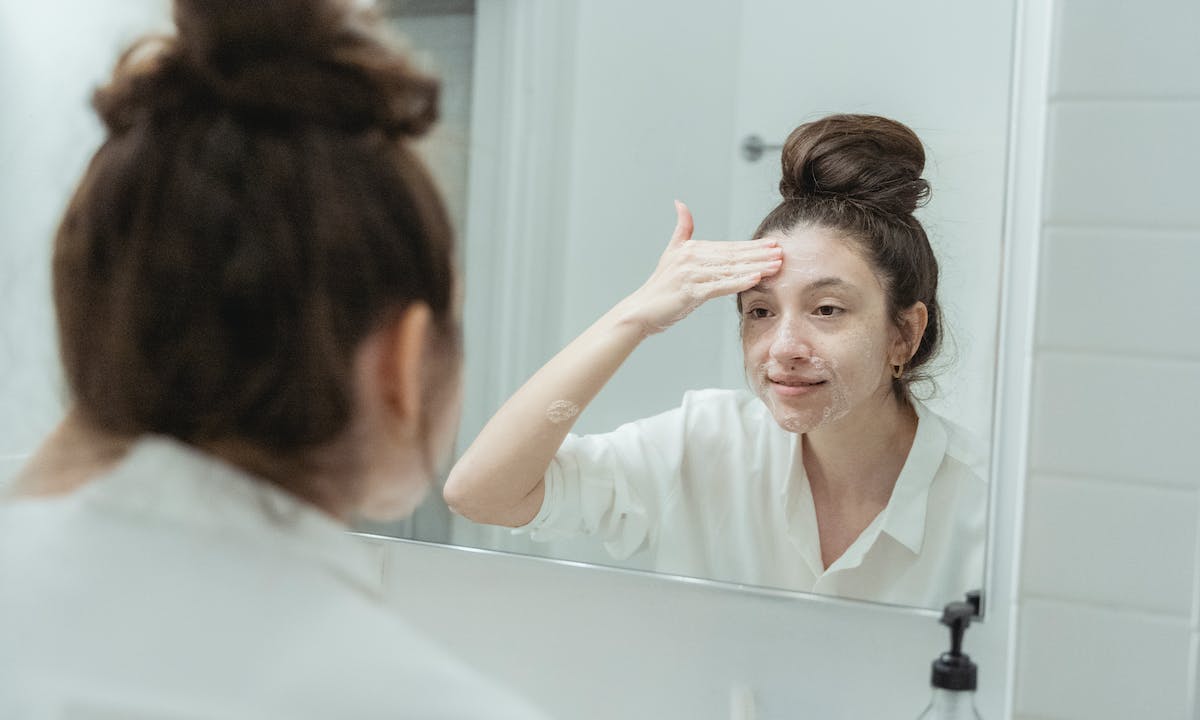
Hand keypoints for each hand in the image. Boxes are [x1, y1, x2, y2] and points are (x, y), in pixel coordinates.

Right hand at [619, 201, 782, 334]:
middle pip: (733, 256)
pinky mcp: (691, 291)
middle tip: (782, 253)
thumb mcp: (671, 252)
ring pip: (730, 270)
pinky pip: (720, 286)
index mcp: (691, 248)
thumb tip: (680, 203)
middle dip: (759, 255)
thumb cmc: (660, 286)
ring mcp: (691, 274)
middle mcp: (691, 257)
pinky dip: (739, 282)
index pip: (729, 247)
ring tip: (776, 266)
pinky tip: (755, 279)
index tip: (773, 245)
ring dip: (755, 267)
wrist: (641, 310)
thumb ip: (681, 229)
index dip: (752, 246)